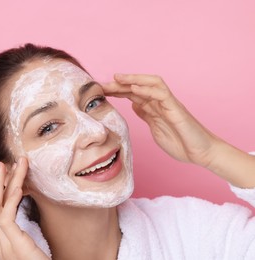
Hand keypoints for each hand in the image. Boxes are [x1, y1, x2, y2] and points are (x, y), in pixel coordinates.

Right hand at [0, 158, 48, 259]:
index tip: (3, 174)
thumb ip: (18, 232)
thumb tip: (14, 215)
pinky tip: (18, 186)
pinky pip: (7, 217)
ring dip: (3, 183)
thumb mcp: (26, 246)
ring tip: (10, 164)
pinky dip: (11, 199)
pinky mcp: (14, 245)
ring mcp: (3, 244)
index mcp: (0, 241)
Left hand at [103, 74, 218, 167]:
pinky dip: (148, 89)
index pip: (132, 94)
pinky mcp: (176, 109)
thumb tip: (135, 105)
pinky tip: (134, 88)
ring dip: (133, 79)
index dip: (116, 91)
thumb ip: (146, 115)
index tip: (99, 91)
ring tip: (117, 78)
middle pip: (138, 87)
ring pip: (151, 83)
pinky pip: (162, 94)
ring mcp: (168, 104)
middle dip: (119, 84)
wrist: (201, 154)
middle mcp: (160, 103)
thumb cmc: (180, 142)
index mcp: (153, 108)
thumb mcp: (155, 128)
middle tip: (100, 84)